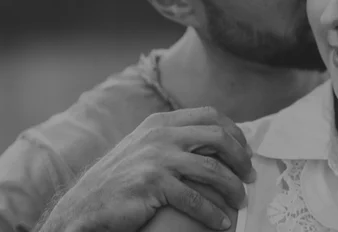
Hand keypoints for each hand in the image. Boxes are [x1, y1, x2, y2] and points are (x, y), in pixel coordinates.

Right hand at [40, 107, 254, 231]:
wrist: (86, 204)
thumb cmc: (121, 178)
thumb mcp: (146, 146)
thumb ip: (174, 137)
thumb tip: (214, 140)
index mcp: (161, 122)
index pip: (210, 115)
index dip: (235, 132)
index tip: (245, 151)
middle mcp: (161, 134)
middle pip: (218, 137)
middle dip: (241, 157)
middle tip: (251, 176)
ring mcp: (157, 158)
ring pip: (212, 169)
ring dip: (233, 187)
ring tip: (241, 202)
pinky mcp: (153, 184)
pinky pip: (195, 199)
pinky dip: (213, 213)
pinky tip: (222, 223)